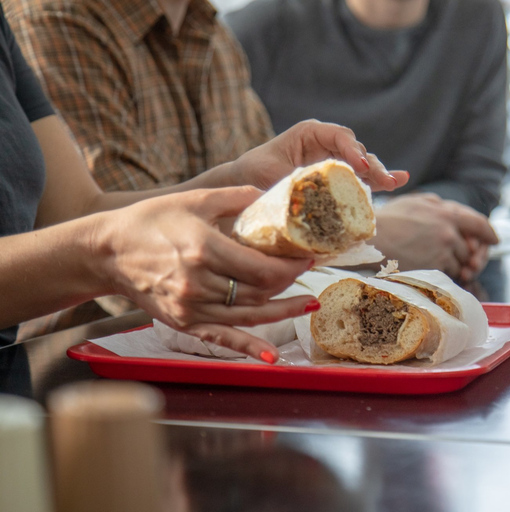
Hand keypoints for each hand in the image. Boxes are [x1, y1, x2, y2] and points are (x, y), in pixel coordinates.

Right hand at [97, 186, 317, 361]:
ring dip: (281, 312)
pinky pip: (222, 338)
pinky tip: (270, 355)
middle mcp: (199, 283)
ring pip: (247, 315)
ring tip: (308, 305)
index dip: (291, 267)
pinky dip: (248, 348)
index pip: (261, 268)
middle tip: (310, 275)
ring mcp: (191, 306)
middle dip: (289, 284)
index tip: (307, 258)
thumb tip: (271, 195)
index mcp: (204, 250)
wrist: (107, 251)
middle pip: (258, 292)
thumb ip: (236, 197)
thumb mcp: (195, 200)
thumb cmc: (151, 221)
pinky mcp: (183, 322)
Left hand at [225, 120, 408, 191]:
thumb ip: (292, 185)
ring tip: (393, 183)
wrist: (246, 183)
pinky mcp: (338, 178)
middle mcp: (326, 143)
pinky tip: (401, 179)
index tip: (359, 165)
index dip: (351, 150)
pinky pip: (361, 177)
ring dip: (378, 174)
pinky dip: (377, 180)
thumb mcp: (270, 177)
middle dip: (371, 165)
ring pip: (362, 164)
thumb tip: (309, 201)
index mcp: (310, 133)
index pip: (338, 136)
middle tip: (384, 180)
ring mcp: (334, 160)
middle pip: (356, 150)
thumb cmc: (254, 173)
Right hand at [372, 193, 497, 282]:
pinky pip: (449, 273)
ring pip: (461, 262)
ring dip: (454, 265)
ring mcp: (444, 248)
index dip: (488, 233)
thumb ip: (435, 204)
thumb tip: (447, 208)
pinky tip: (430, 269)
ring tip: (435, 263)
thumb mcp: (413, 202)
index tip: (494, 241)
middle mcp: (449, 230)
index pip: (478, 222)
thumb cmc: (386, 220)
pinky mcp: (436, 265)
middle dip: (467, 255)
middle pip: (470, 247)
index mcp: (445, 211)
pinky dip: (444, 273)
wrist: (371, 240)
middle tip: (461, 261)